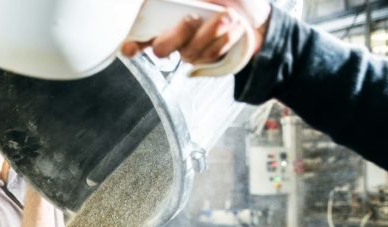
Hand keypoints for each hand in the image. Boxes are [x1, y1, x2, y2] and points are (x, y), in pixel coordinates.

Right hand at [120, 0, 270, 64]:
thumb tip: (168, 0)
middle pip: (161, 49)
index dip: (132, 43)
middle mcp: (173, 34)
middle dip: (178, 34)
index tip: (130, 47)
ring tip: (229, 16)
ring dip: (211, 33)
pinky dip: (223, 40)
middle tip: (194, 17)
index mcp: (165, 15)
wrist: (257, 12)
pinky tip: (233, 28)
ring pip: (188, 53)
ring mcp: (189, 49)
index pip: (139, 33)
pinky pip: (208, 57)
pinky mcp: (206, 59)